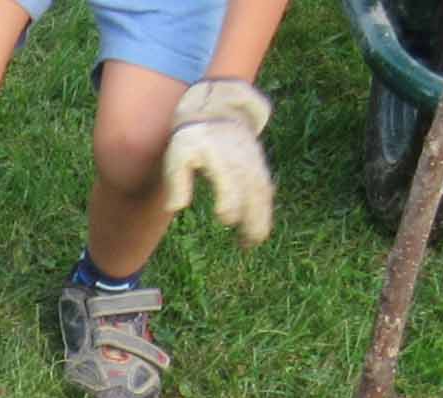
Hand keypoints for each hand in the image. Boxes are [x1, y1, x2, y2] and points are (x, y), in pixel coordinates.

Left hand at [162, 78, 274, 247]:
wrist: (214, 108)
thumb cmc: (190, 138)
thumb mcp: (177, 155)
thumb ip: (176, 180)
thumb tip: (176, 207)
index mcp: (221, 158)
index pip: (230, 183)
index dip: (230, 200)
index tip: (226, 219)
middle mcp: (242, 160)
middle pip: (253, 192)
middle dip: (253, 219)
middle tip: (248, 244)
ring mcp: (254, 161)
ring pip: (263, 192)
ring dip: (262, 217)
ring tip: (254, 241)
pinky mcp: (258, 164)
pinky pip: (266, 186)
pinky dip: (265, 206)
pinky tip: (260, 225)